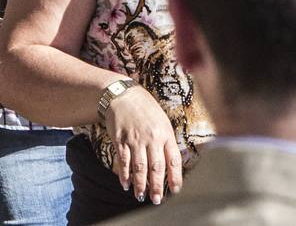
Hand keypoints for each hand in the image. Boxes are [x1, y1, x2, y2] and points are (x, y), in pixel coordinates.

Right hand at [103, 84, 182, 204]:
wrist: (123, 95)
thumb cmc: (145, 109)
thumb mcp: (162, 121)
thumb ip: (166, 141)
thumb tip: (171, 164)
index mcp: (165, 133)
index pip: (173, 160)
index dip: (175, 177)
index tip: (175, 190)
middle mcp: (152, 137)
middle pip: (156, 167)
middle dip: (156, 186)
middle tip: (156, 200)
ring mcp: (135, 138)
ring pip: (139, 167)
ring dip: (140, 184)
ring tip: (141, 196)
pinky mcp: (120, 139)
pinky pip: (123, 161)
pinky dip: (124, 174)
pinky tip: (126, 184)